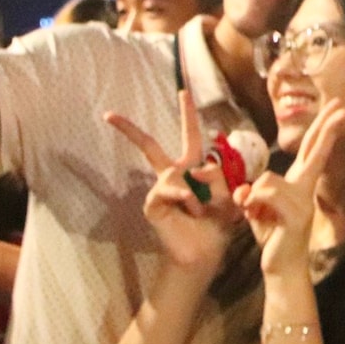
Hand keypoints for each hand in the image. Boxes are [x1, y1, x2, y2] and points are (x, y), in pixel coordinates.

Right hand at [107, 89, 238, 272]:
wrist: (205, 252)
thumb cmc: (217, 224)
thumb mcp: (228, 195)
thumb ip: (220, 176)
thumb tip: (201, 168)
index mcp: (193, 169)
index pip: (190, 136)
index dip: (188, 114)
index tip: (183, 91)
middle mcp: (174, 175)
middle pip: (150, 146)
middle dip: (132, 129)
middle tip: (115, 113)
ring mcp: (160, 190)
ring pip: (174, 174)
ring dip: (197, 192)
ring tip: (203, 209)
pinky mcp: (153, 204)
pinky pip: (169, 190)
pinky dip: (186, 198)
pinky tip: (193, 208)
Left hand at [239, 98, 343, 276]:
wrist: (281, 267)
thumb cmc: (272, 235)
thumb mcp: (257, 208)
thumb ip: (251, 193)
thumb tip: (243, 189)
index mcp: (300, 184)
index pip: (312, 150)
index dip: (324, 128)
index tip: (338, 109)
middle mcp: (305, 190)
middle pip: (314, 151)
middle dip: (326, 127)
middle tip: (341, 106)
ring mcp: (303, 202)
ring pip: (267, 180)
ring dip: (252, 198)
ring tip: (255, 214)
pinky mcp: (295, 217)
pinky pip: (264, 195)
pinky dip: (251, 205)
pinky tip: (254, 217)